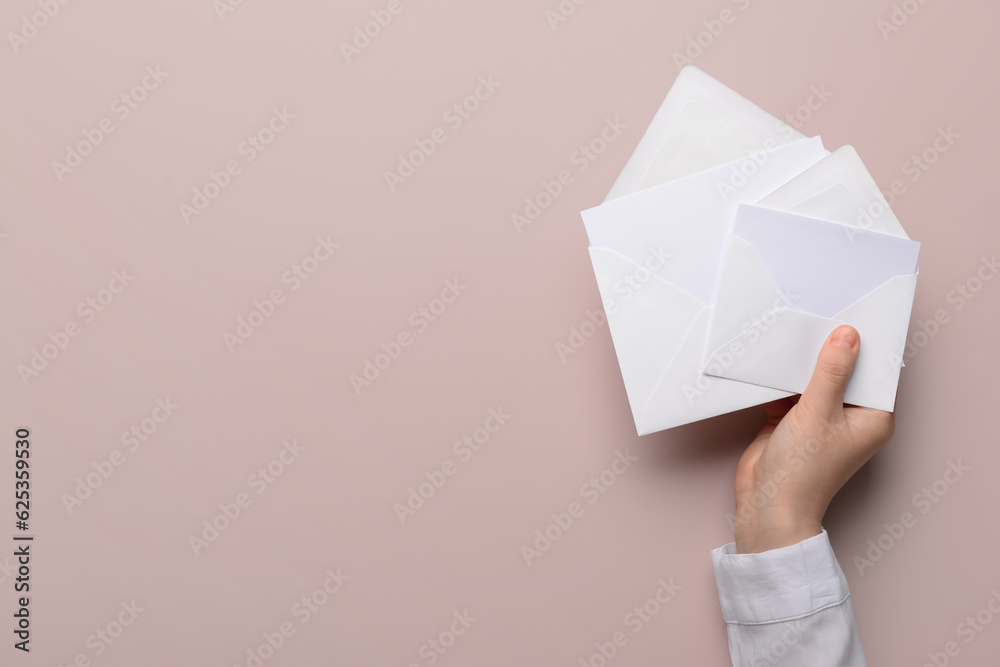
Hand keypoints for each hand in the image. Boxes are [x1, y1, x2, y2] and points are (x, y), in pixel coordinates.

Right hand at [732, 325, 894, 553]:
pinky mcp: (791, 421)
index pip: (873, 372)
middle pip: (842, 373)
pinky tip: (771, 361)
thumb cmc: (804, 470)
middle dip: (828, 350)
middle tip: (818, 318)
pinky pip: (789, 390)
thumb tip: (847, 335)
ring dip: (801, 364)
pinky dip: (780, 379)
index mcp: (872, 418)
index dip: (863, 345)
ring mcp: (819, 419)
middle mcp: (849, 417)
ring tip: (792, 334)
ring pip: (814, 380)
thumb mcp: (819, 412)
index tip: (851, 316)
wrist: (767, 503)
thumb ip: (832, 372)